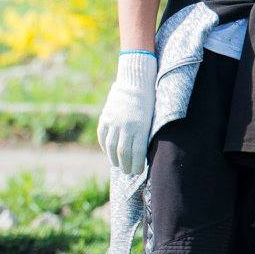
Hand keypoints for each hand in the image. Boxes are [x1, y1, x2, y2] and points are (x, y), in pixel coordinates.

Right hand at [97, 51, 157, 177]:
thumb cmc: (150, 101)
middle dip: (125, 166)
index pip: (136, 153)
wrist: (136, 81)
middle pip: (122, 153)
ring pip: (111, 147)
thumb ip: (145, 135)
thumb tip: (140, 154)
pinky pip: (103, 136)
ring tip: (118, 165)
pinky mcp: (105, 117)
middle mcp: (126, 126)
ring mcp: (113, 121)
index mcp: (140, 127)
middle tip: (128, 172)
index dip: (136, 165)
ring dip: (114, 159)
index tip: (138, 171)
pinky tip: (109, 152)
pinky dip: (105, 146)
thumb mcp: (151, 119)